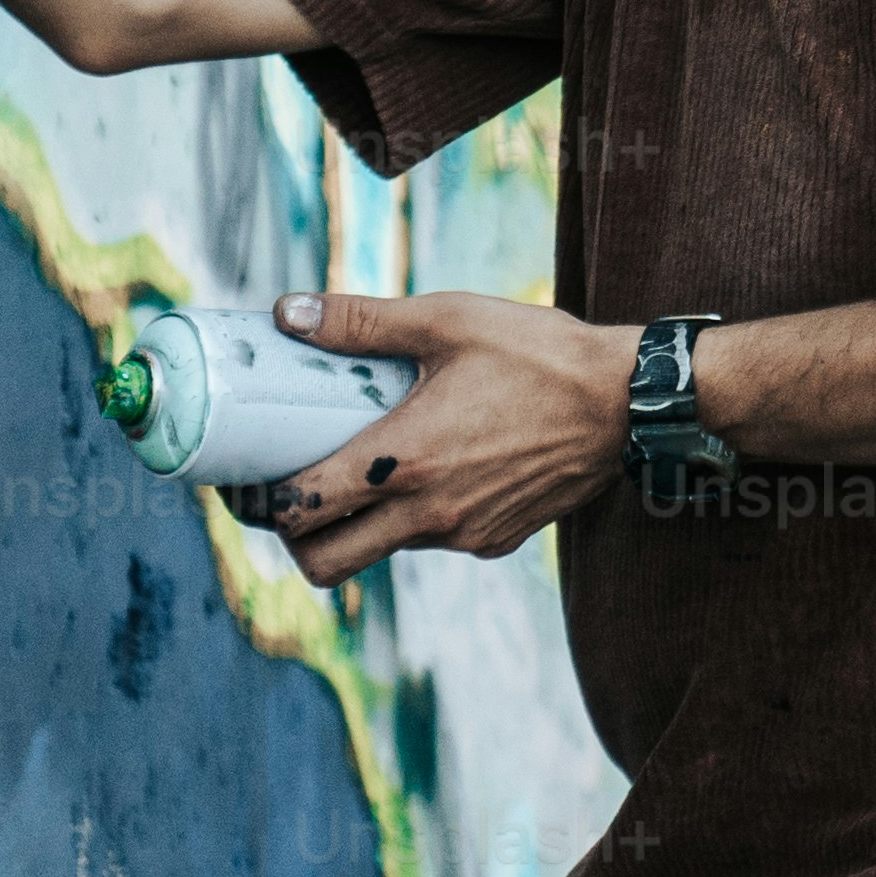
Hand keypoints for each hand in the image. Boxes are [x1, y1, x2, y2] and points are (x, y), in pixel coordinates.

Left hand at [246, 289, 627, 588]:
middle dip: (295, 539)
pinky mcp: (494, 542)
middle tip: (290, 492)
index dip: (260, 503)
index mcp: (404, 462)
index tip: (247, 480)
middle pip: (325, 564)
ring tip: (361, 462)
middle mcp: (428, 515)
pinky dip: (411, 517)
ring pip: (380, 551)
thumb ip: (358, 322)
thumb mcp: (445, 321)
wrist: (628, 402)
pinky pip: (430, 541)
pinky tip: (427, 467)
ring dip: (356, 522)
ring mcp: (463, 536)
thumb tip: (286, 312)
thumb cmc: (537, 354)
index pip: (302, 511)